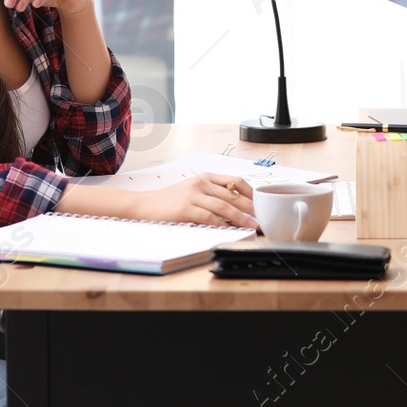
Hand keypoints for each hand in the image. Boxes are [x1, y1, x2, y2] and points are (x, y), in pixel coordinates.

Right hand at [130, 174, 257, 228]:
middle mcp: (202, 183)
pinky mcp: (186, 209)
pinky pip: (208, 217)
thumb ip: (213, 194)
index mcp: (207, 177)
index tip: (261, 204)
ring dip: (240, 218)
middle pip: (234, 194)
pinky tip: (229, 229)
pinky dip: (221, 224)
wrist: (144, 204)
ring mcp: (193, 195)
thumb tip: (238, 206)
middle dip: (251, 208)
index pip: (237, 181)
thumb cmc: (170, 200)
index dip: (251, 193)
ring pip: (224, 206)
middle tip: (261, 218)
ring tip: (250, 226)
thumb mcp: (194, 190)